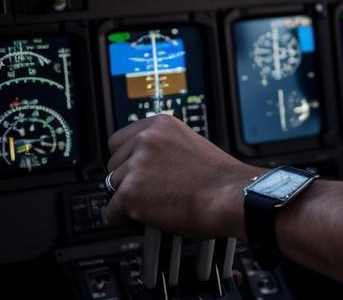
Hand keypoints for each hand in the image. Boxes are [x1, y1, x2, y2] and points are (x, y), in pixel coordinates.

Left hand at [104, 114, 253, 239]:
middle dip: (127, 177)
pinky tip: (141, 217)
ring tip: (153, 203)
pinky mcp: (131, 192)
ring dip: (128, 198)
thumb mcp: (193, 144)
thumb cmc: (220, 178)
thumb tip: (151, 161)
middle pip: (113, 162)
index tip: (131, 166)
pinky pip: (112, 210)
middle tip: (148, 188)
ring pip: (113, 186)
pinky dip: (123, 218)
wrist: (230, 197)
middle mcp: (147, 140)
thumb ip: (166, 147)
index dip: (127, 157)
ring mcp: (137, 165)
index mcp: (161, 125)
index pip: (119, 139)